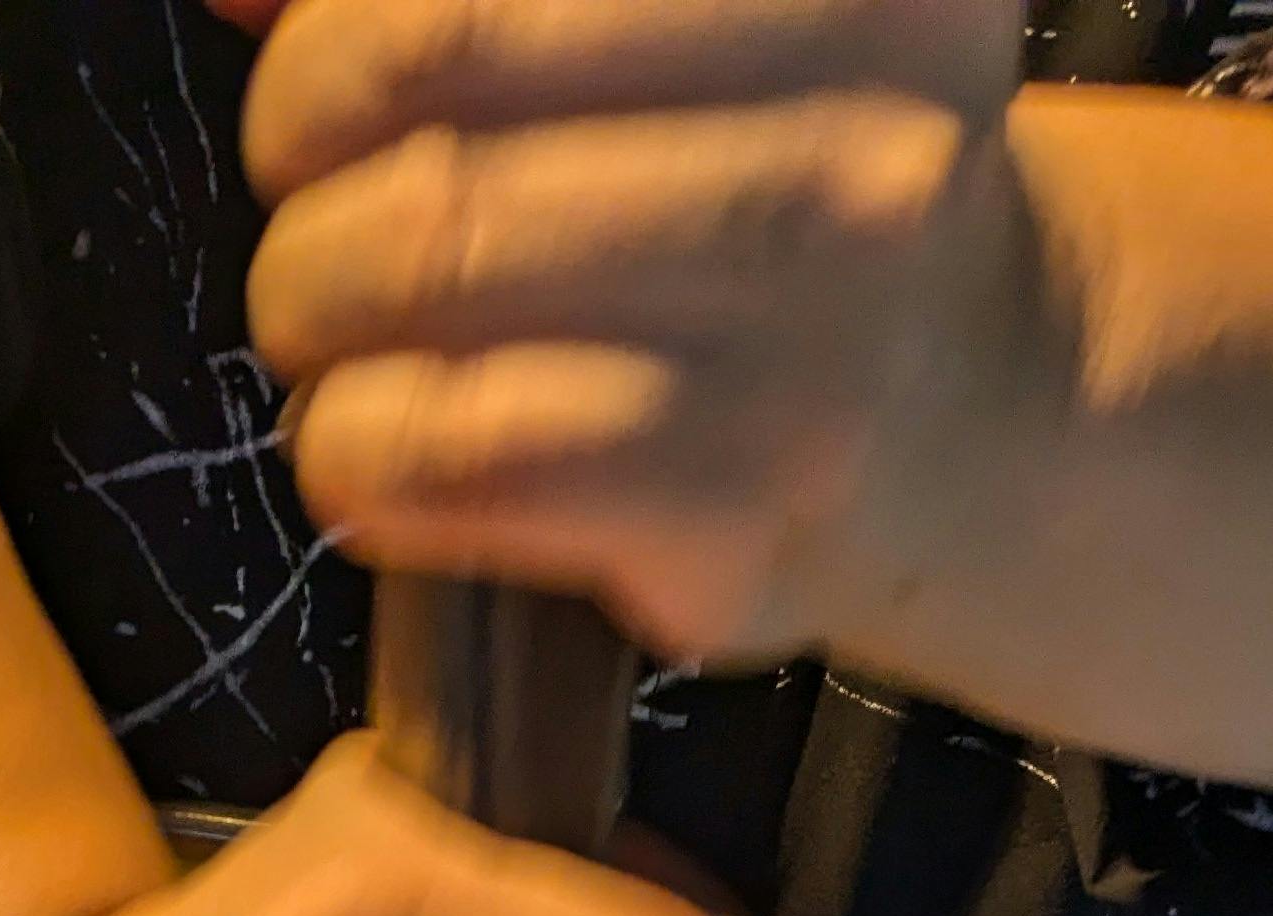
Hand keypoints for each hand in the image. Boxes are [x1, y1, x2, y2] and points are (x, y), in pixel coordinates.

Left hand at [230, 0, 1040, 668]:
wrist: (968, 409)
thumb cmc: (770, 182)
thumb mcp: (676, 24)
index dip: (345, 22)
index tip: (333, 72)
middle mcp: (852, 128)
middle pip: (432, 72)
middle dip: (304, 142)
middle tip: (319, 202)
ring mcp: (809, 331)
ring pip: (424, 264)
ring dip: (313, 307)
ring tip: (342, 333)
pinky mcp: (736, 510)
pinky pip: (448, 456)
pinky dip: (355, 452)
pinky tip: (379, 450)